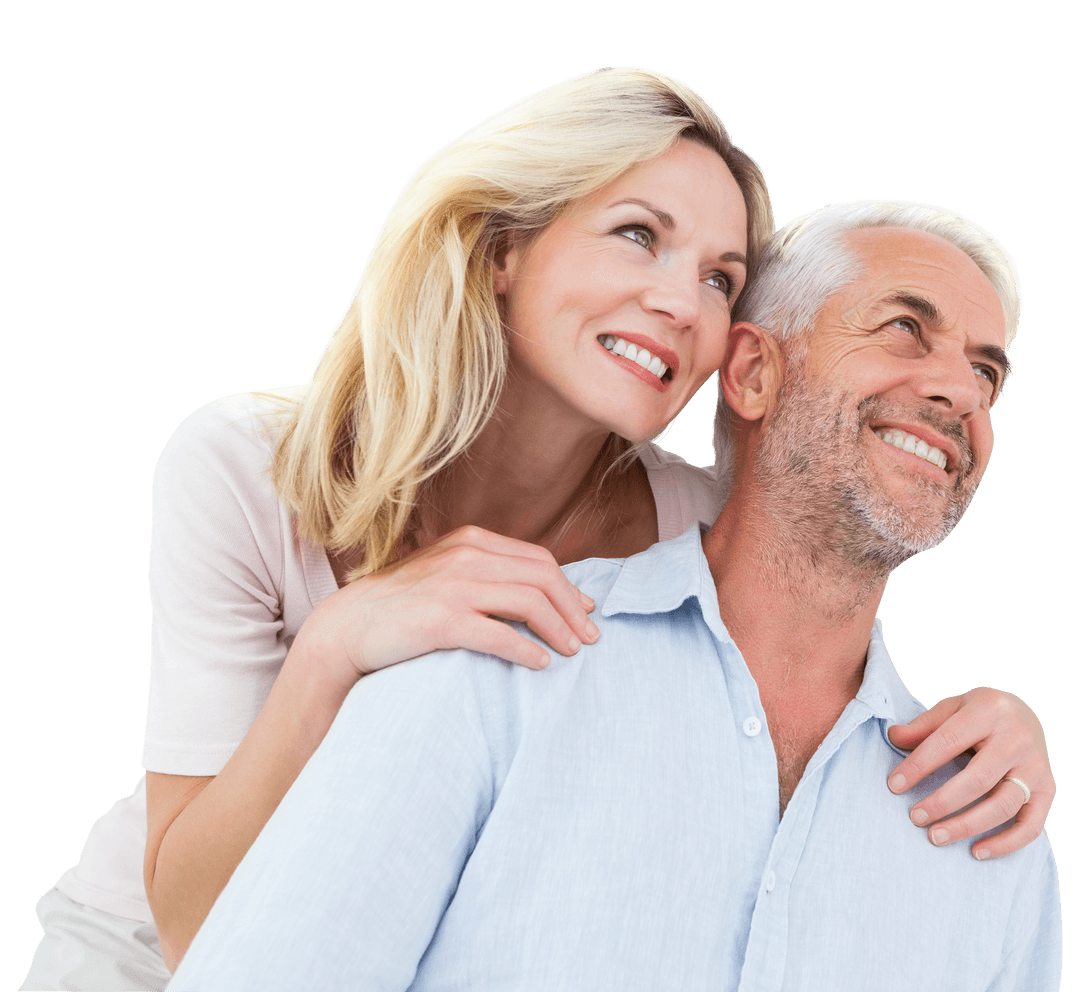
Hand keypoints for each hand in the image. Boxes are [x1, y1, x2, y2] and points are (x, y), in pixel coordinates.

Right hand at [294, 525, 598, 679]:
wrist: (346, 628)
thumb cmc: (402, 606)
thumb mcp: (445, 573)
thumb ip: (485, 574)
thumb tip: (537, 594)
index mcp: (471, 540)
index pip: (538, 559)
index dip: (569, 587)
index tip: (586, 612)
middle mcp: (465, 555)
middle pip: (542, 577)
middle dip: (573, 609)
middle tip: (590, 638)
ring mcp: (453, 586)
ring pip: (529, 602)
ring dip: (559, 629)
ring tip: (571, 652)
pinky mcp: (441, 620)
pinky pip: (500, 634)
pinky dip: (527, 650)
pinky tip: (540, 663)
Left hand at [886, 687, 1054, 859]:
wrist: (1025, 715)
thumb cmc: (979, 714)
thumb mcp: (951, 708)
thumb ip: (923, 726)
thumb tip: (893, 737)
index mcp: (990, 710)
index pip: (947, 741)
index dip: (919, 766)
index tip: (894, 786)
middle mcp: (1018, 738)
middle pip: (979, 779)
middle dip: (943, 802)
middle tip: (915, 817)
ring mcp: (1037, 766)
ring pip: (1003, 805)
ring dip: (967, 826)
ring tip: (935, 836)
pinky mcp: (1049, 789)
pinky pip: (1031, 825)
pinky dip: (1005, 844)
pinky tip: (976, 851)